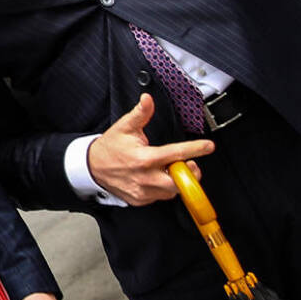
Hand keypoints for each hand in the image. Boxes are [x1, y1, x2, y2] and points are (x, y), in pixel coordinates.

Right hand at [88, 94, 214, 206]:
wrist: (92, 167)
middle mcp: (145, 177)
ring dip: (175, 181)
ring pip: (171, 191)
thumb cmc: (110, 147)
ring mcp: (142, 192)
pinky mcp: (140, 200)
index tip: (208, 146)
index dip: (195, 149)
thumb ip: (140, 114)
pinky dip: (163, 188)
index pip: (176, 154)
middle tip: (187, 164)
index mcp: (144, 158)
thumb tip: (147, 99)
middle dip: (189, 173)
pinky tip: (156, 178)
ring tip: (167, 169)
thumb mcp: (124, 127)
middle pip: (180, 183)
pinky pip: (160, 197)